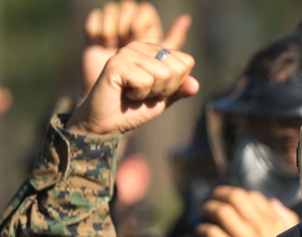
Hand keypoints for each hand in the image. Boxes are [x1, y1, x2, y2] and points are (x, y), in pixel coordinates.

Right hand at [67, 39, 197, 135]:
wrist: (106, 124)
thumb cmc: (133, 109)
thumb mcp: (162, 99)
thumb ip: (179, 90)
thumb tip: (195, 84)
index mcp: (153, 50)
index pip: (186, 62)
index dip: (174, 85)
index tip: (155, 91)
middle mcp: (140, 46)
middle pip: (176, 68)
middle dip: (164, 89)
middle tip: (143, 94)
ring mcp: (127, 52)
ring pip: (162, 74)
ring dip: (150, 93)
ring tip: (133, 94)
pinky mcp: (116, 63)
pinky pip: (145, 81)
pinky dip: (138, 95)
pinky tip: (124, 93)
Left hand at [196, 186, 299, 236]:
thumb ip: (286, 221)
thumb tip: (273, 203)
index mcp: (276, 224)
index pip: (253, 197)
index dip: (237, 195)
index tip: (229, 199)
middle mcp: (262, 229)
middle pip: (235, 197)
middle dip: (219, 194)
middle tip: (212, 199)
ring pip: (221, 212)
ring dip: (208, 208)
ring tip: (204, 213)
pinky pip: (211, 233)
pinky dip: (201, 229)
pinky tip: (200, 232)